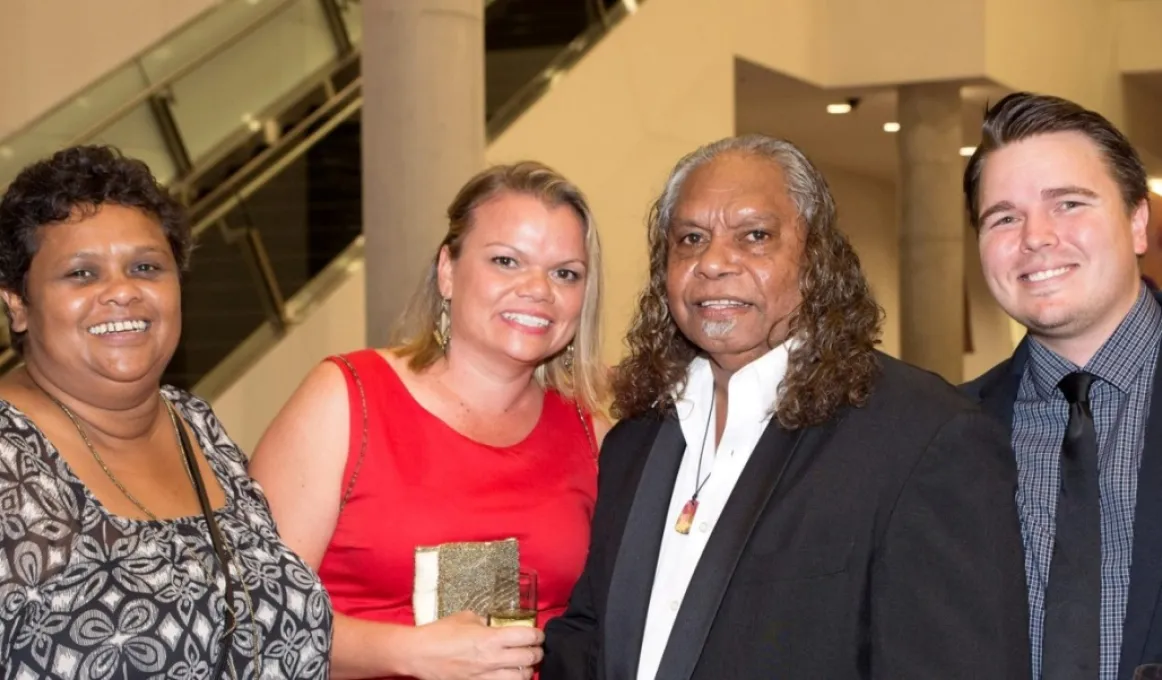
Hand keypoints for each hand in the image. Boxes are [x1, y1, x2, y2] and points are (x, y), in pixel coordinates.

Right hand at [404, 610, 543, 679]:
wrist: (418, 654)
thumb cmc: (439, 632)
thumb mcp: (465, 617)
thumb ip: (484, 621)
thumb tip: (492, 624)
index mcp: (491, 637)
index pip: (527, 636)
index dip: (538, 635)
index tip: (538, 634)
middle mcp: (492, 658)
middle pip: (529, 658)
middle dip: (537, 653)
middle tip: (535, 649)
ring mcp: (485, 676)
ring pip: (521, 678)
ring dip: (527, 671)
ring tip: (525, 666)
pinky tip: (509, 676)